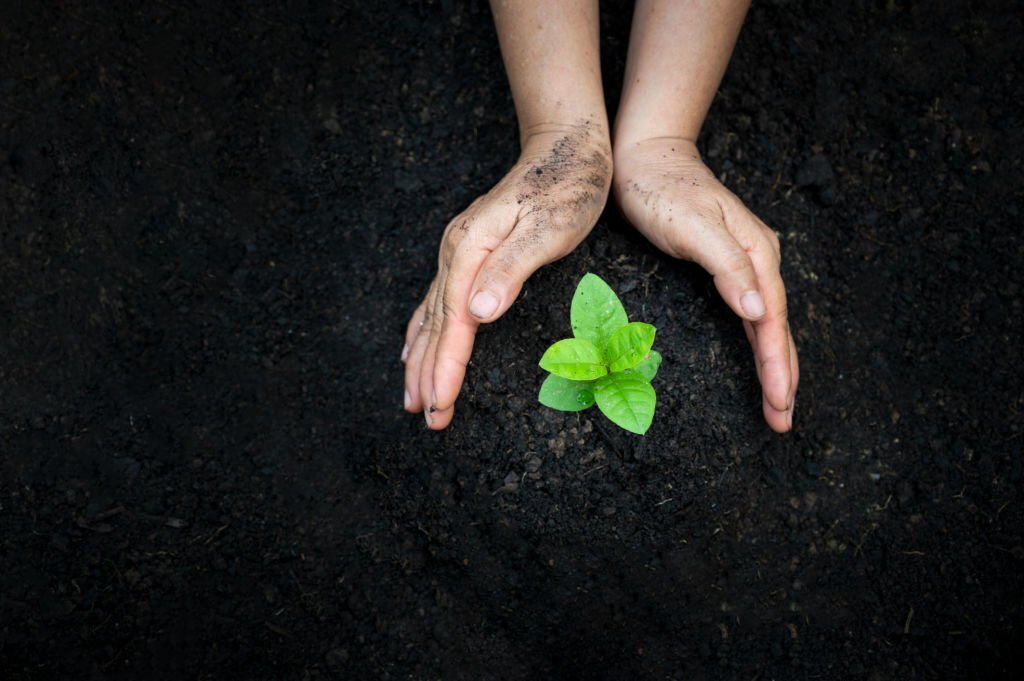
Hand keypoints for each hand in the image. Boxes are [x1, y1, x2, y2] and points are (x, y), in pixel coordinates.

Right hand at [403, 125, 611, 428]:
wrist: (566, 146)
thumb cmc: (567, 186)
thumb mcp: (548, 228)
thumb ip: (511, 269)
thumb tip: (478, 312)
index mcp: (471, 249)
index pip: (454, 321)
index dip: (445, 366)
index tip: (439, 404)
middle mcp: (457, 252)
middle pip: (436, 324)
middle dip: (428, 374)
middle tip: (425, 419)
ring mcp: (460, 252)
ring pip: (432, 317)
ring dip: (421, 359)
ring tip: (412, 398)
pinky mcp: (470, 253)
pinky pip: (437, 301)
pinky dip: (423, 331)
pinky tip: (413, 346)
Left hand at [613, 137, 797, 431]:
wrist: (644, 158)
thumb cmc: (662, 190)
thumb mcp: (692, 226)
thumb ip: (727, 266)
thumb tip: (759, 310)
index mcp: (756, 252)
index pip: (772, 318)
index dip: (777, 363)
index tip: (781, 400)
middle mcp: (758, 259)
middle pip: (775, 326)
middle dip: (781, 375)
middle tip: (782, 420)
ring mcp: (744, 262)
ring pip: (765, 323)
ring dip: (774, 364)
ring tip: (778, 404)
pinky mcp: (726, 265)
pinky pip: (750, 313)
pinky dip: (757, 342)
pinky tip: (762, 360)